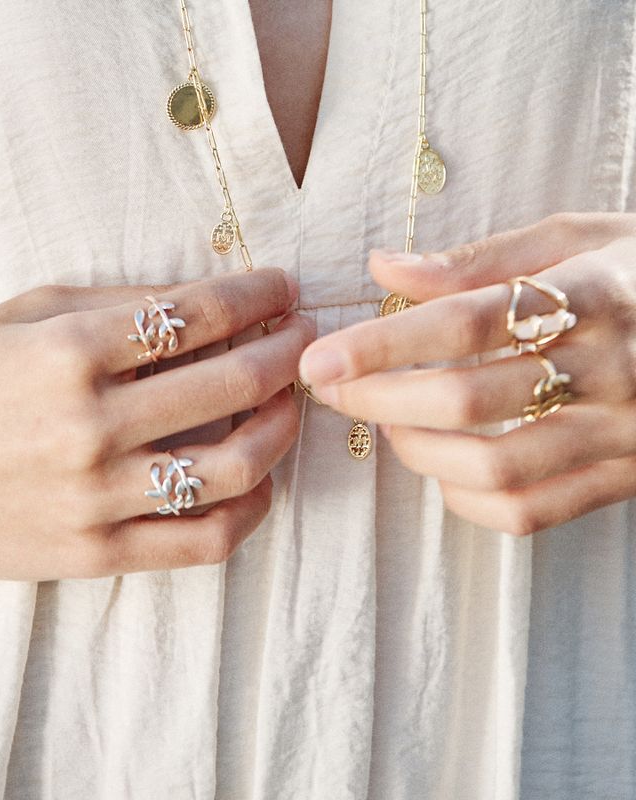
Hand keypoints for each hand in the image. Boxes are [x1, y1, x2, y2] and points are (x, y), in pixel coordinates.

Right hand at [0, 268, 312, 578]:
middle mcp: (90, 426)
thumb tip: (209, 296)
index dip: (257, 293)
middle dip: (286, 351)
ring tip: (290, 403)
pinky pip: (204, 539)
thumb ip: (120, 302)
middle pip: (233, 383)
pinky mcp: (98, 554)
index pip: (198, 314)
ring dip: (283, 427)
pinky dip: (252, 508)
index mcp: (69, 352)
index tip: (283, 288)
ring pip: (235, 466)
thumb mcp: (26, 313)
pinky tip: (260, 479)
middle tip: (304, 338)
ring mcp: (97, 498)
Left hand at [299, 213, 635, 533]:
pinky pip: (531, 513)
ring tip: (385, 422)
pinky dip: (467, 499)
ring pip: (497, 466)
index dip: (386, 343)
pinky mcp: (624, 478)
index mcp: (596, 293)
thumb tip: (385, 268)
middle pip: (470, 399)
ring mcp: (622, 433)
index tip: (324, 356)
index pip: (469, 321)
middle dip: (381, 398)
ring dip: (418, 450)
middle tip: (332, 386)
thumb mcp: (573, 237)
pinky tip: (442, 468)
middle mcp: (611, 368)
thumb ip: (477, 259)